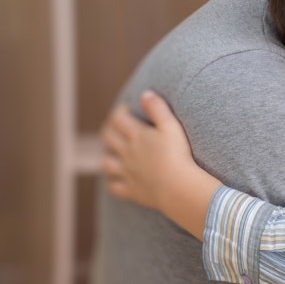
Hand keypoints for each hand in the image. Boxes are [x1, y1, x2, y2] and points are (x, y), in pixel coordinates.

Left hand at [100, 91, 220, 235]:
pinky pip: (114, 187)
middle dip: (109, 129)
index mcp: (136, 136)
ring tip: (115, 152)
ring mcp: (127, 172)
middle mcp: (127, 153)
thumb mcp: (171, 126)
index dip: (120, 110)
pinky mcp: (131, 190)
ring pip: (106, 163)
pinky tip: (118, 179)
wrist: (178, 187)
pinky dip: (113, 182)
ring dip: (108, 156)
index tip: (127, 108)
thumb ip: (158, 108)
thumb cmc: (178, 155)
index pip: (118, 118)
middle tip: (117, 126)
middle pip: (107, 138)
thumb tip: (145, 94)